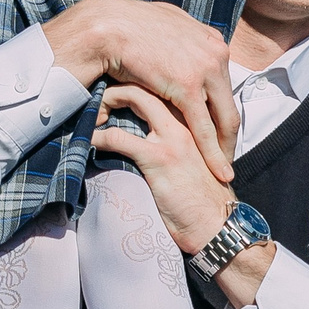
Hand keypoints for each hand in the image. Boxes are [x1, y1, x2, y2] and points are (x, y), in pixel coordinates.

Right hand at [45, 0, 239, 182]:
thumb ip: (183, 39)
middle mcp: (216, 54)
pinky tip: (216, 170)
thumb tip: (185, 45)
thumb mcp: (167, 25)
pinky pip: (203, 127)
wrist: (109, 25)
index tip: (221, 134)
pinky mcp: (188, 87)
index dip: (223, 112)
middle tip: (227, 159)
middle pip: (230, 104)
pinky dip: (212, 152)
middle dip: (229, 136)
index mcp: (213, 41)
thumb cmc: (129, 26)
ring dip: (224, 148)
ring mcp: (205, 69)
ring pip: (223, 119)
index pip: (225, 87)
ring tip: (223, 171)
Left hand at [93, 84, 271, 304]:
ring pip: (136, 97)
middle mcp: (187, 122)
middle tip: (102, 95)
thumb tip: (154, 138)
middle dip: (122, 83)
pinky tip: (89, 139)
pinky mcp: (158, 158)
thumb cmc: (205, 200)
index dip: (142, 83)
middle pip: (151, 84)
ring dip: (108, 100)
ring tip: (93, 111)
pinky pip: (119, 137)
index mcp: (197, 122)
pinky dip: (99, 135)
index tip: (122, 91)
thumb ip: (180, 143)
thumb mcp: (196, 161)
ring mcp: (172, 138)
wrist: (218, 225)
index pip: (166, 87)